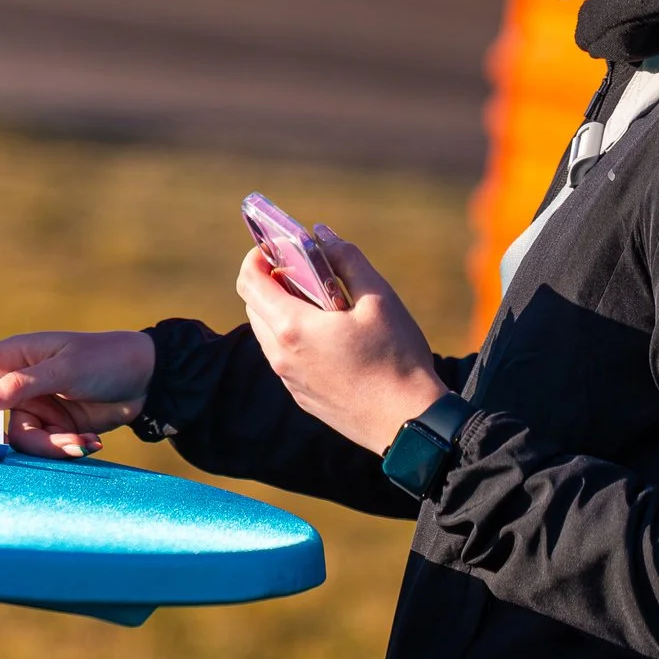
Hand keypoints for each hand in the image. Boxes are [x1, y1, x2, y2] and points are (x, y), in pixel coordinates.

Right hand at [0, 330, 154, 459]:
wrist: (149, 379)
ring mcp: (33, 407)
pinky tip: (90, 441)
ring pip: (17, 440)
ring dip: (49, 445)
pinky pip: (43, 447)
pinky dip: (65, 447)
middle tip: (6, 450)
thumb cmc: (104, 358)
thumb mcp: (61, 369)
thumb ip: (16, 387)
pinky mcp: (52, 427)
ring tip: (80, 439)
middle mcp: (14, 384)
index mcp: (9, 357)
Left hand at [236, 225, 448, 453]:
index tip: (279, 247)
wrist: (409, 423)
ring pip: (267, 333)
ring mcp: (289, 380)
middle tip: (307, 270)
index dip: (258, 256)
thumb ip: (346, 259)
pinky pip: (284, 357)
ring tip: (324, 303)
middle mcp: (280, 356)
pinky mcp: (301, 397)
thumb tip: (320, 235)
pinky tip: (332, 336)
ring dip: (283, 309)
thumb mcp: (379, 298)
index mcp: (292, 328)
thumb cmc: (397, 358)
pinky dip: (294, 336)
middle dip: (272, 281)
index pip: (249, 281)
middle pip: (254, 305)